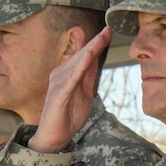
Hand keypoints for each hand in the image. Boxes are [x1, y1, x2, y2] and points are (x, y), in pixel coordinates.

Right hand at [29, 27, 111, 152]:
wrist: (55, 136)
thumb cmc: (68, 115)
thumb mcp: (85, 93)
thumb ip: (88, 77)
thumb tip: (94, 59)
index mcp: (69, 74)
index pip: (85, 55)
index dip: (97, 43)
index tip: (110, 30)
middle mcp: (61, 74)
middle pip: (82, 55)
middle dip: (96, 42)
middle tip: (109, 29)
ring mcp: (59, 83)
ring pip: (77, 63)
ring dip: (90, 50)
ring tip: (102, 37)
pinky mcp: (59, 94)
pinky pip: (71, 78)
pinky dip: (80, 67)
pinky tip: (88, 57)